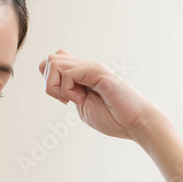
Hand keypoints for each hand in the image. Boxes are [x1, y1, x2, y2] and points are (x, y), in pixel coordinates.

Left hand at [38, 49, 163, 140]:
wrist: (134, 122)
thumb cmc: (112, 118)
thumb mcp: (81, 106)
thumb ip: (67, 93)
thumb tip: (50, 82)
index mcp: (81, 75)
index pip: (54, 61)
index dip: (48, 79)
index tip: (61, 99)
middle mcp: (85, 67)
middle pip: (50, 59)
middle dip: (48, 83)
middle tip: (63, 99)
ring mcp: (91, 68)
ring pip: (53, 63)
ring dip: (55, 86)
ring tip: (72, 99)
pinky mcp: (97, 72)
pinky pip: (68, 74)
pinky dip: (67, 91)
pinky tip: (81, 99)